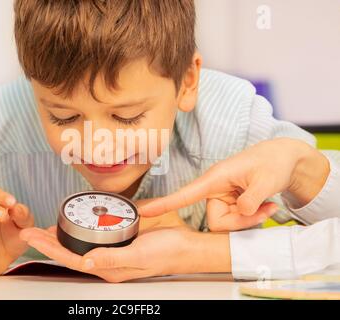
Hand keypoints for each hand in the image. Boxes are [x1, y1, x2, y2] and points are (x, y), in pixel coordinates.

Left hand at [19, 225, 230, 282]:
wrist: (187, 244)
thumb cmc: (167, 253)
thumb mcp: (140, 257)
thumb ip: (113, 259)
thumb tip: (85, 262)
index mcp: (109, 268)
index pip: (72, 259)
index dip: (50, 249)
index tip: (32, 237)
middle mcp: (107, 258)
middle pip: (70, 251)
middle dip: (47, 242)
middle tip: (27, 230)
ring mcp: (112, 246)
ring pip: (79, 241)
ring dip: (59, 234)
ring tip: (40, 226)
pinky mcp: (119, 233)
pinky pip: (94, 230)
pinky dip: (78, 224)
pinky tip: (70, 218)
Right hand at [139, 138, 329, 231]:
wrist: (283, 158)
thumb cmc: (273, 161)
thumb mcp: (267, 180)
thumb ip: (253, 199)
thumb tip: (243, 213)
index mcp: (215, 178)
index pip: (185, 194)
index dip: (165, 204)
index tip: (145, 211)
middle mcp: (214, 189)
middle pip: (216, 221)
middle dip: (240, 222)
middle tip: (265, 209)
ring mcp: (221, 197)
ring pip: (227, 223)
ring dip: (250, 219)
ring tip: (268, 203)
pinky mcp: (230, 203)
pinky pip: (235, 220)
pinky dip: (254, 217)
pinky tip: (267, 204)